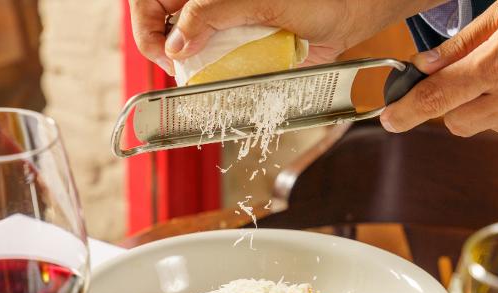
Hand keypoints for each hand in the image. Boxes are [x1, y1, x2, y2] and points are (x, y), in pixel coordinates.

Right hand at [128, 0, 442, 73]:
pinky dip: (211, 76)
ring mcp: (223, 25)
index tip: (163, 50)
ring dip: (188, 65)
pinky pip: (213, 65)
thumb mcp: (259, 0)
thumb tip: (175, 42)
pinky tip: (217, 79)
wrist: (350, 15)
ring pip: (185, 48)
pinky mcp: (238, 47)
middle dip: (163, 46)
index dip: (146, 25)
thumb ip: (212, 13)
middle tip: (178, 67)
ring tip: (198, 75)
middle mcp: (210, 3)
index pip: (150, 0)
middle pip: (163, 24)